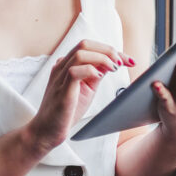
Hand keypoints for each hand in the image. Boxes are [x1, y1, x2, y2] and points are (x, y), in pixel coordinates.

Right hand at [26, 40, 135, 154]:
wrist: (46, 131)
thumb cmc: (66, 111)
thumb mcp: (87, 88)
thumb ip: (96, 73)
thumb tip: (113, 62)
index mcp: (67, 65)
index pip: (89, 47)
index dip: (111, 50)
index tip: (129, 60)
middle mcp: (62, 67)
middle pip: (85, 44)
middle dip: (108, 50)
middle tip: (122, 63)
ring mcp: (59, 77)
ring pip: (80, 53)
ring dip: (102, 58)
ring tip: (114, 68)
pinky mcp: (61, 90)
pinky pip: (74, 72)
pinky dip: (90, 70)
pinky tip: (99, 77)